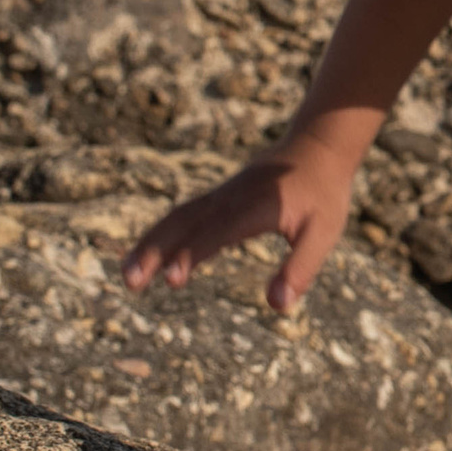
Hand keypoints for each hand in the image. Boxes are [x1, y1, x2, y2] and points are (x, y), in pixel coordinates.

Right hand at [122, 142, 353, 314]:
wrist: (319, 145)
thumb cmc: (324, 194)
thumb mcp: (324, 233)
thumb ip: (301, 268)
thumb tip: (278, 305)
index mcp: (256, 207)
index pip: (217, 233)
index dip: (193, 255)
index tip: (171, 280)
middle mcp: (230, 198)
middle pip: (184, 223)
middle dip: (154, 252)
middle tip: (129, 282)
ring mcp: (221, 195)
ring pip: (177, 217)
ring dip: (150, 244)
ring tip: (127, 276)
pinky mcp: (218, 196)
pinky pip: (184, 214)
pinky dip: (162, 234)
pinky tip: (148, 255)